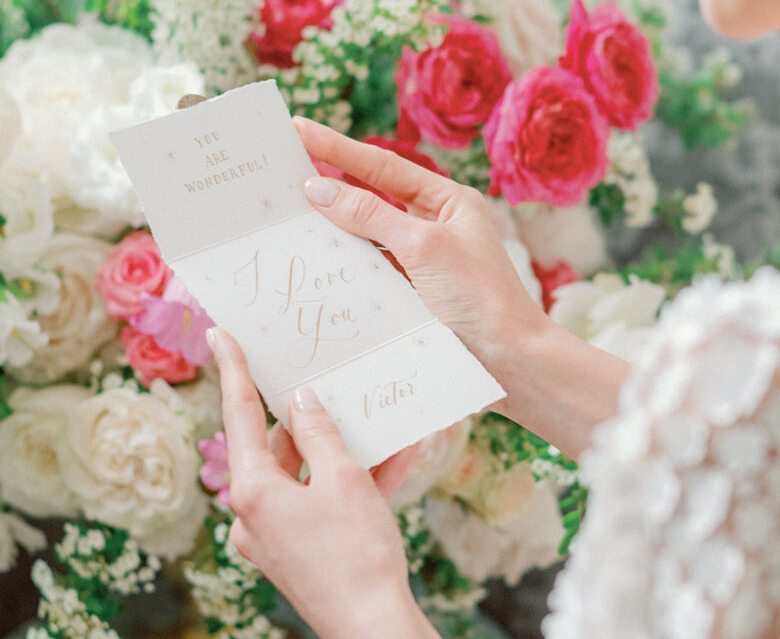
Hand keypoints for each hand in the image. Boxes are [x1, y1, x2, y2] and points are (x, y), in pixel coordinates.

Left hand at [209, 326, 437, 638]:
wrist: (372, 625)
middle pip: (277, 446)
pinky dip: (350, 482)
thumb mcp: (343, 479)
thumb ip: (319, 433)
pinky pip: (320, 502)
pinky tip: (394, 459)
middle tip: (327, 379)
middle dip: (310, 416)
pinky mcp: (297, 550)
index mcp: (252, 490)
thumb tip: (301, 401)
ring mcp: (273, 535)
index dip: (233, 369)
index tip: (220, 333)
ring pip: (305, 473)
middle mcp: (252, 512)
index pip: (239, 415)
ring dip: (342, 449)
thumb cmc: (356, 552)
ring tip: (379, 419)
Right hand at [294, 116, 629, 459]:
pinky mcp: (414, 294)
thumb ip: (371, 216)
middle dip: (328, 185)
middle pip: (372, 198)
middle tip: (280, 170)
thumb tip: (319, 189)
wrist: (511, 361)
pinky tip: (314, 262)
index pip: (383, 166)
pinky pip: (370, 270)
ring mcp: (424, 261)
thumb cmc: (480, 297)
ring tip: (285, 214)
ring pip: (367, 237)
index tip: (297, 128)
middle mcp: (436, 225)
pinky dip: (344, 265)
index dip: (337, 148)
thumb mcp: (424, 247)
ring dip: (331, 229)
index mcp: (449, 201)